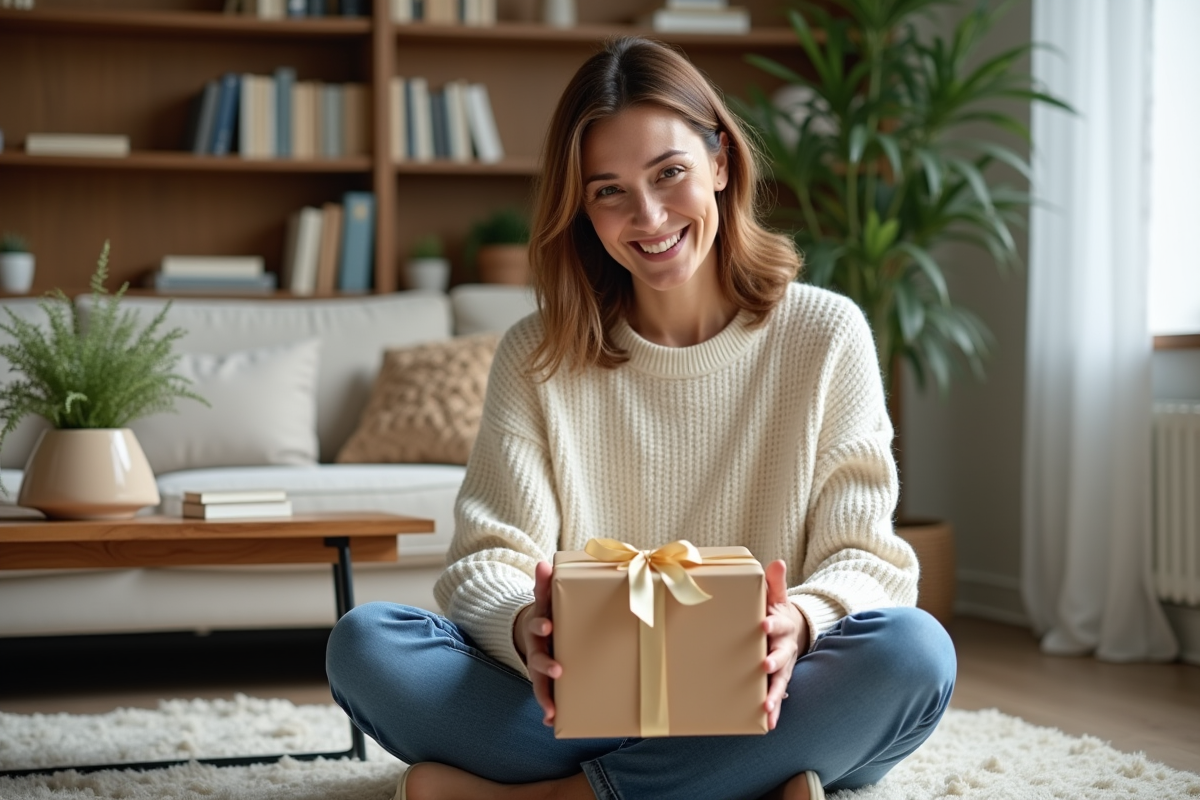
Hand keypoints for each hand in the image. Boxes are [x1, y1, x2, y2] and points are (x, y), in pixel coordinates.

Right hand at [513, 560, 559, 725]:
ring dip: (545, 694)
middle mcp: (536, 645)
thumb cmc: (551, 611)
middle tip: (558, 669)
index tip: (548, 626)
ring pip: (539, 680)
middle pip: (537, 655)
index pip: (538, 620)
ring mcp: (539, 662)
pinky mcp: (544, 678)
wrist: (534, 629)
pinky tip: (552, 722)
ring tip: (551, 710)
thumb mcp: (547, 597)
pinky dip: (547, 707)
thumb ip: (545, 583)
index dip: (541, 623)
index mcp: (540, 622)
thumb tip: (543, 562)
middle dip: (546, 663)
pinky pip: (544, 694)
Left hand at [762, 559, 807, 730]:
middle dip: (774, 660)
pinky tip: (768, 723)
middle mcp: (785, 646)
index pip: (778, 622)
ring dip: (774, 693)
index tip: (763, 623)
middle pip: (781, 654)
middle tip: (764, 664)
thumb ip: (774, 583)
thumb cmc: (775, 611)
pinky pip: (777, 696)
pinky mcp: (778, 680)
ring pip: (780, 680)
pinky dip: (774, 709)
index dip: (772, 623)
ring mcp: (783, 665)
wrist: (793, 629)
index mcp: (780, 624)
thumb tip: (775, 562)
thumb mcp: (776, 596)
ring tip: (766, 706)